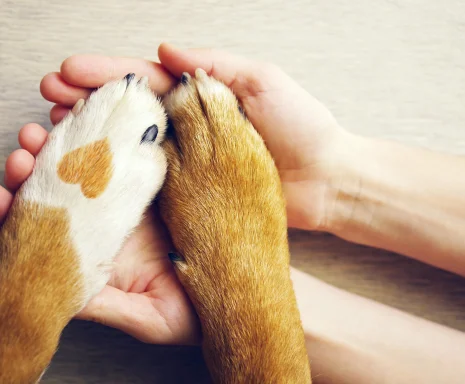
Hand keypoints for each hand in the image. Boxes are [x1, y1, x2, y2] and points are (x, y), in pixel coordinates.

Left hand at [2, 123, 199, 344]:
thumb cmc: (198, 311)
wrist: (242, 292)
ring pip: (103, 158)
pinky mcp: (178, 173)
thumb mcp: (149, 317)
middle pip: (74, 183)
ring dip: (75, 138)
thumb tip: (62, 298)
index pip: (59, 221)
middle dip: (44, 162)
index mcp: (108, 245)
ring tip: (54, 123)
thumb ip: (105, 305)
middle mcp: (122, 215)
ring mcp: (148, 193)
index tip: (6, 190)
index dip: (27, 205)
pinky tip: (106, 116)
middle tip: (28, 144)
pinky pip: (149, 147)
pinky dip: (126, 129)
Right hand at [33, 43, 344, 342]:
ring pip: (134, 145)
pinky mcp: (195, 193)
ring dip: (95, 136)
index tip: (71, 71)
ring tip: (56, 129)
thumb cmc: (303, 127)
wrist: (326, 180)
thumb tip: (166, 50)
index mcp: (202, 97)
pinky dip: (123, 174)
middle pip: (130, 111)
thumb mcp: (263, 81)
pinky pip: (154, 182)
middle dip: (88, 101)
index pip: (146, 81)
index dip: (107, 74)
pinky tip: (95, 171)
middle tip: (48, 96)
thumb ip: (215, 65)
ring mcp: (190, 161)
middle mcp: (191, 127)